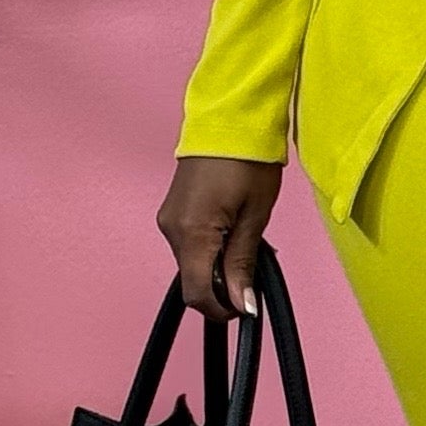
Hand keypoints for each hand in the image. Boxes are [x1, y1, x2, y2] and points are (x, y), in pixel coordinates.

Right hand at [159, 155, 283, 318]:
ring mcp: (169, 219)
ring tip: (247, 238)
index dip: (223, 309)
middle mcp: (171, 229)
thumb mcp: (255, 216)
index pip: (198, 294)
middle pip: (194, 281)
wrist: (230, 117)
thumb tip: (242, 305)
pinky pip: (190, 245)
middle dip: (224, 285)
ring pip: (193, 264)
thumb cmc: (248, 160)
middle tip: (255, 265)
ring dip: (219, 265)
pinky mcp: (173, 211)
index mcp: (192, 233)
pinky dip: (211, 249)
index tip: (247, 304)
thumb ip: (243, 264)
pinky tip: (233, 230)